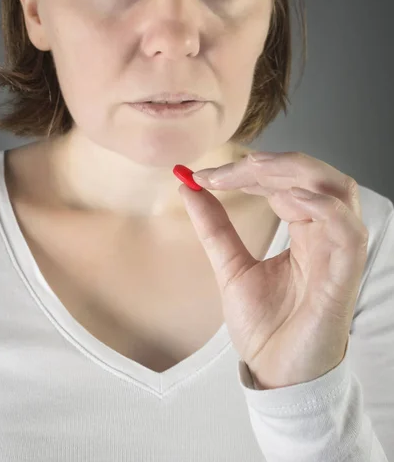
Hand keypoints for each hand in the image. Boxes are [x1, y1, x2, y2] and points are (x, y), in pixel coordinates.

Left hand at [178, 151, 368, 389]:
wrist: (274, 375)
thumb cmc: (265, 327)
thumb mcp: (231, 267)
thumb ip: (215, 226)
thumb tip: (189, 187)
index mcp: (305, 231)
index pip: (286, 182)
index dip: (248, 170)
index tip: (204, 176)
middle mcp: (325, 235)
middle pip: (314, 175)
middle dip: (270, 163)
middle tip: (223, 171)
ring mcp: (337, 253)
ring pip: (338, 190)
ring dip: (295, 172)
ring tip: (252, 170)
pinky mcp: (344, 276)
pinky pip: (348, 230)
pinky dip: (323, 206)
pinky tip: (288, 198)